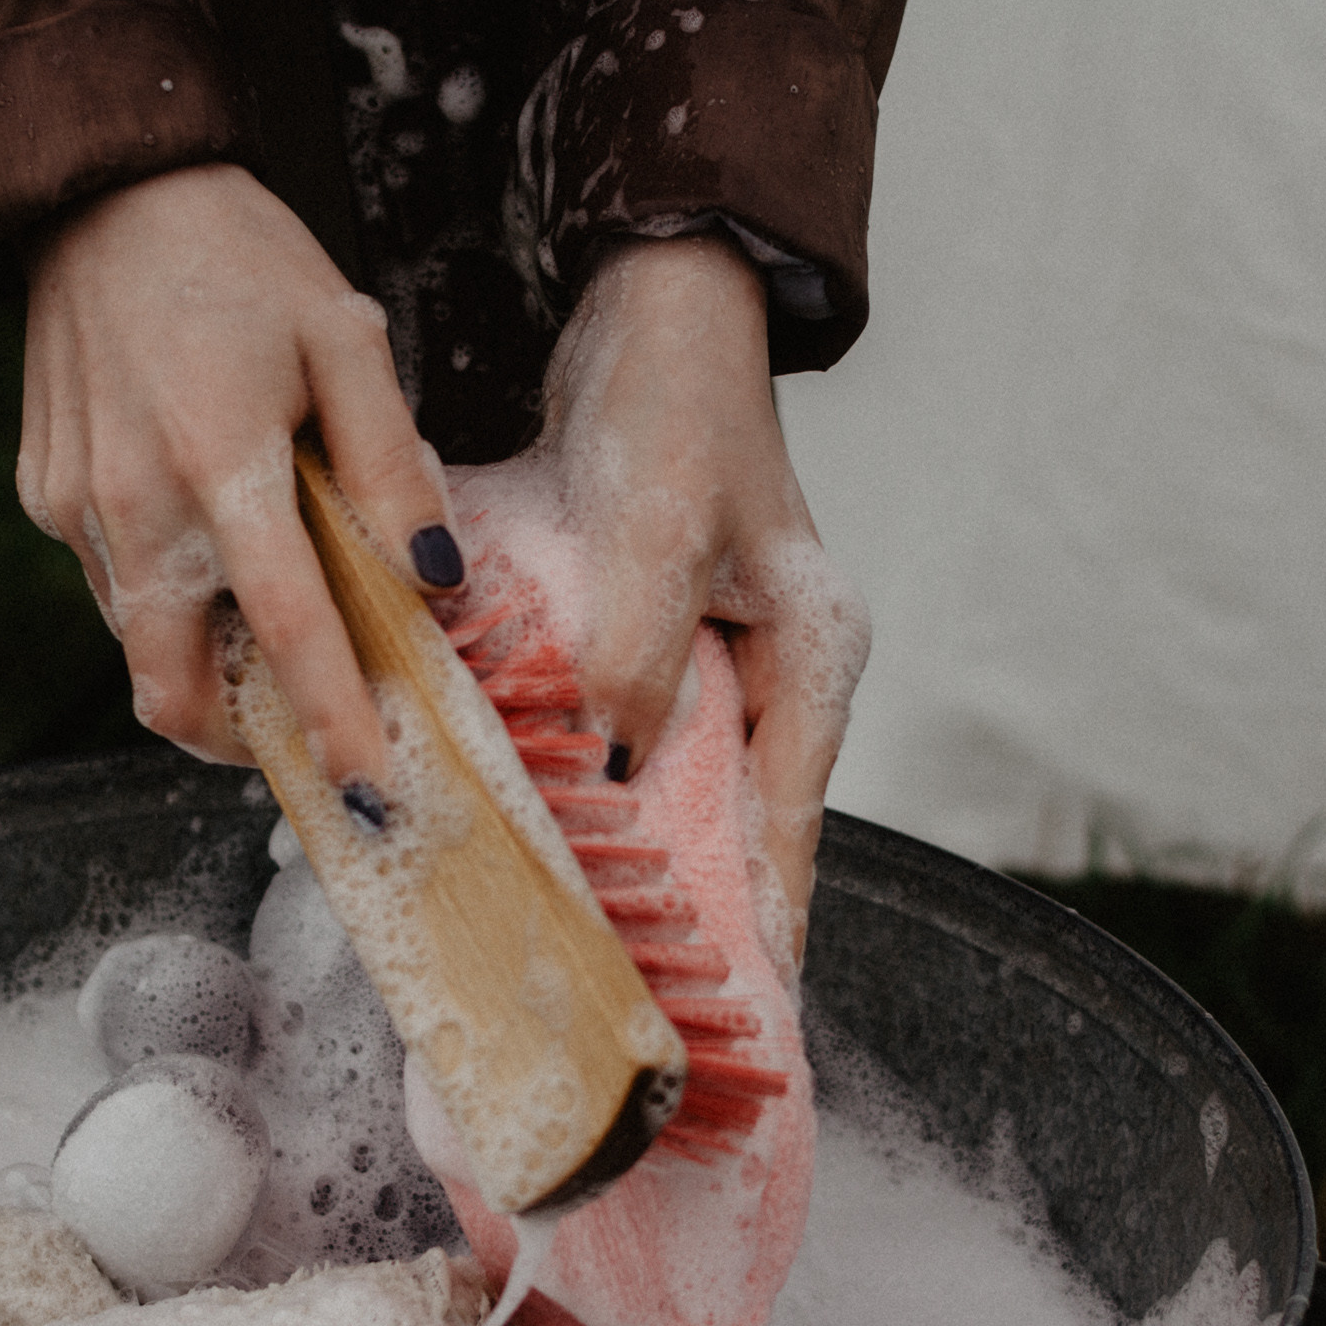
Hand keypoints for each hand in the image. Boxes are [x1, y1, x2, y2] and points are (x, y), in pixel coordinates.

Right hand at [15, 163, 459, 795]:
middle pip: (171, 685)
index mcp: (222, 458)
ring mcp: (74, 504)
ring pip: (138, 643)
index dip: (330, 720)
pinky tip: (205, 538)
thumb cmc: (241, 259)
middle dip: (238, 738)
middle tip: (305, 737)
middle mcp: (135, 499)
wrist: (100, 190)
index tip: (369, 789)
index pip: (286, 627)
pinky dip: (164, 596)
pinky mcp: (42, 493)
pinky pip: (110, 582)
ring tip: (267, 626)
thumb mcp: (344, 337)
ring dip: (202, 662)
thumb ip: (393, 462)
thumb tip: (436, 577)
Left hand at [534, 234, 870, 950]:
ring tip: (563, 934)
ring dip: (615, 846)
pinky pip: (608, 726)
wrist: (649, 304)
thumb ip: (638, 648)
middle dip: (683, 908)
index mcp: (809, 659)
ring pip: (662, 781)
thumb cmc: (680, 405)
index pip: (788, 826)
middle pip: (728, 822)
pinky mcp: (643, 628)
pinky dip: (569, 771)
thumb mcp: (662, 528)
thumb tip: (620, 758)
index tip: (737, 1020)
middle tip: (628, 1000)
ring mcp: (706, 653)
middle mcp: (766, 670)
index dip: (763, 925)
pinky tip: (515, 816)